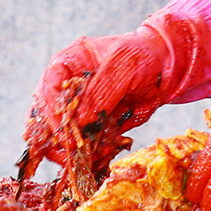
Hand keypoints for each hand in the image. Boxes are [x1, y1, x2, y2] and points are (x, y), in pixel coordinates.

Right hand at [23, 30, 171, 168]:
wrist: (163, 68)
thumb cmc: (141, 56)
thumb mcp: (124, 65)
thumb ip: (102, 90)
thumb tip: (80, 120)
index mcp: (68, 63)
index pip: (48, 86)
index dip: (51, 109)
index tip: (64, 128)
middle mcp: (66, 88)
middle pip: (47, 115)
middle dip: (59, 135)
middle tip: (75, 148)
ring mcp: (78, 110)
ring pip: (61, 136)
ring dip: (74, 149)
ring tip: (92, 154)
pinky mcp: (92, 126)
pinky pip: (84, 145)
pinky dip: (92, 154)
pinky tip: (105, 152)